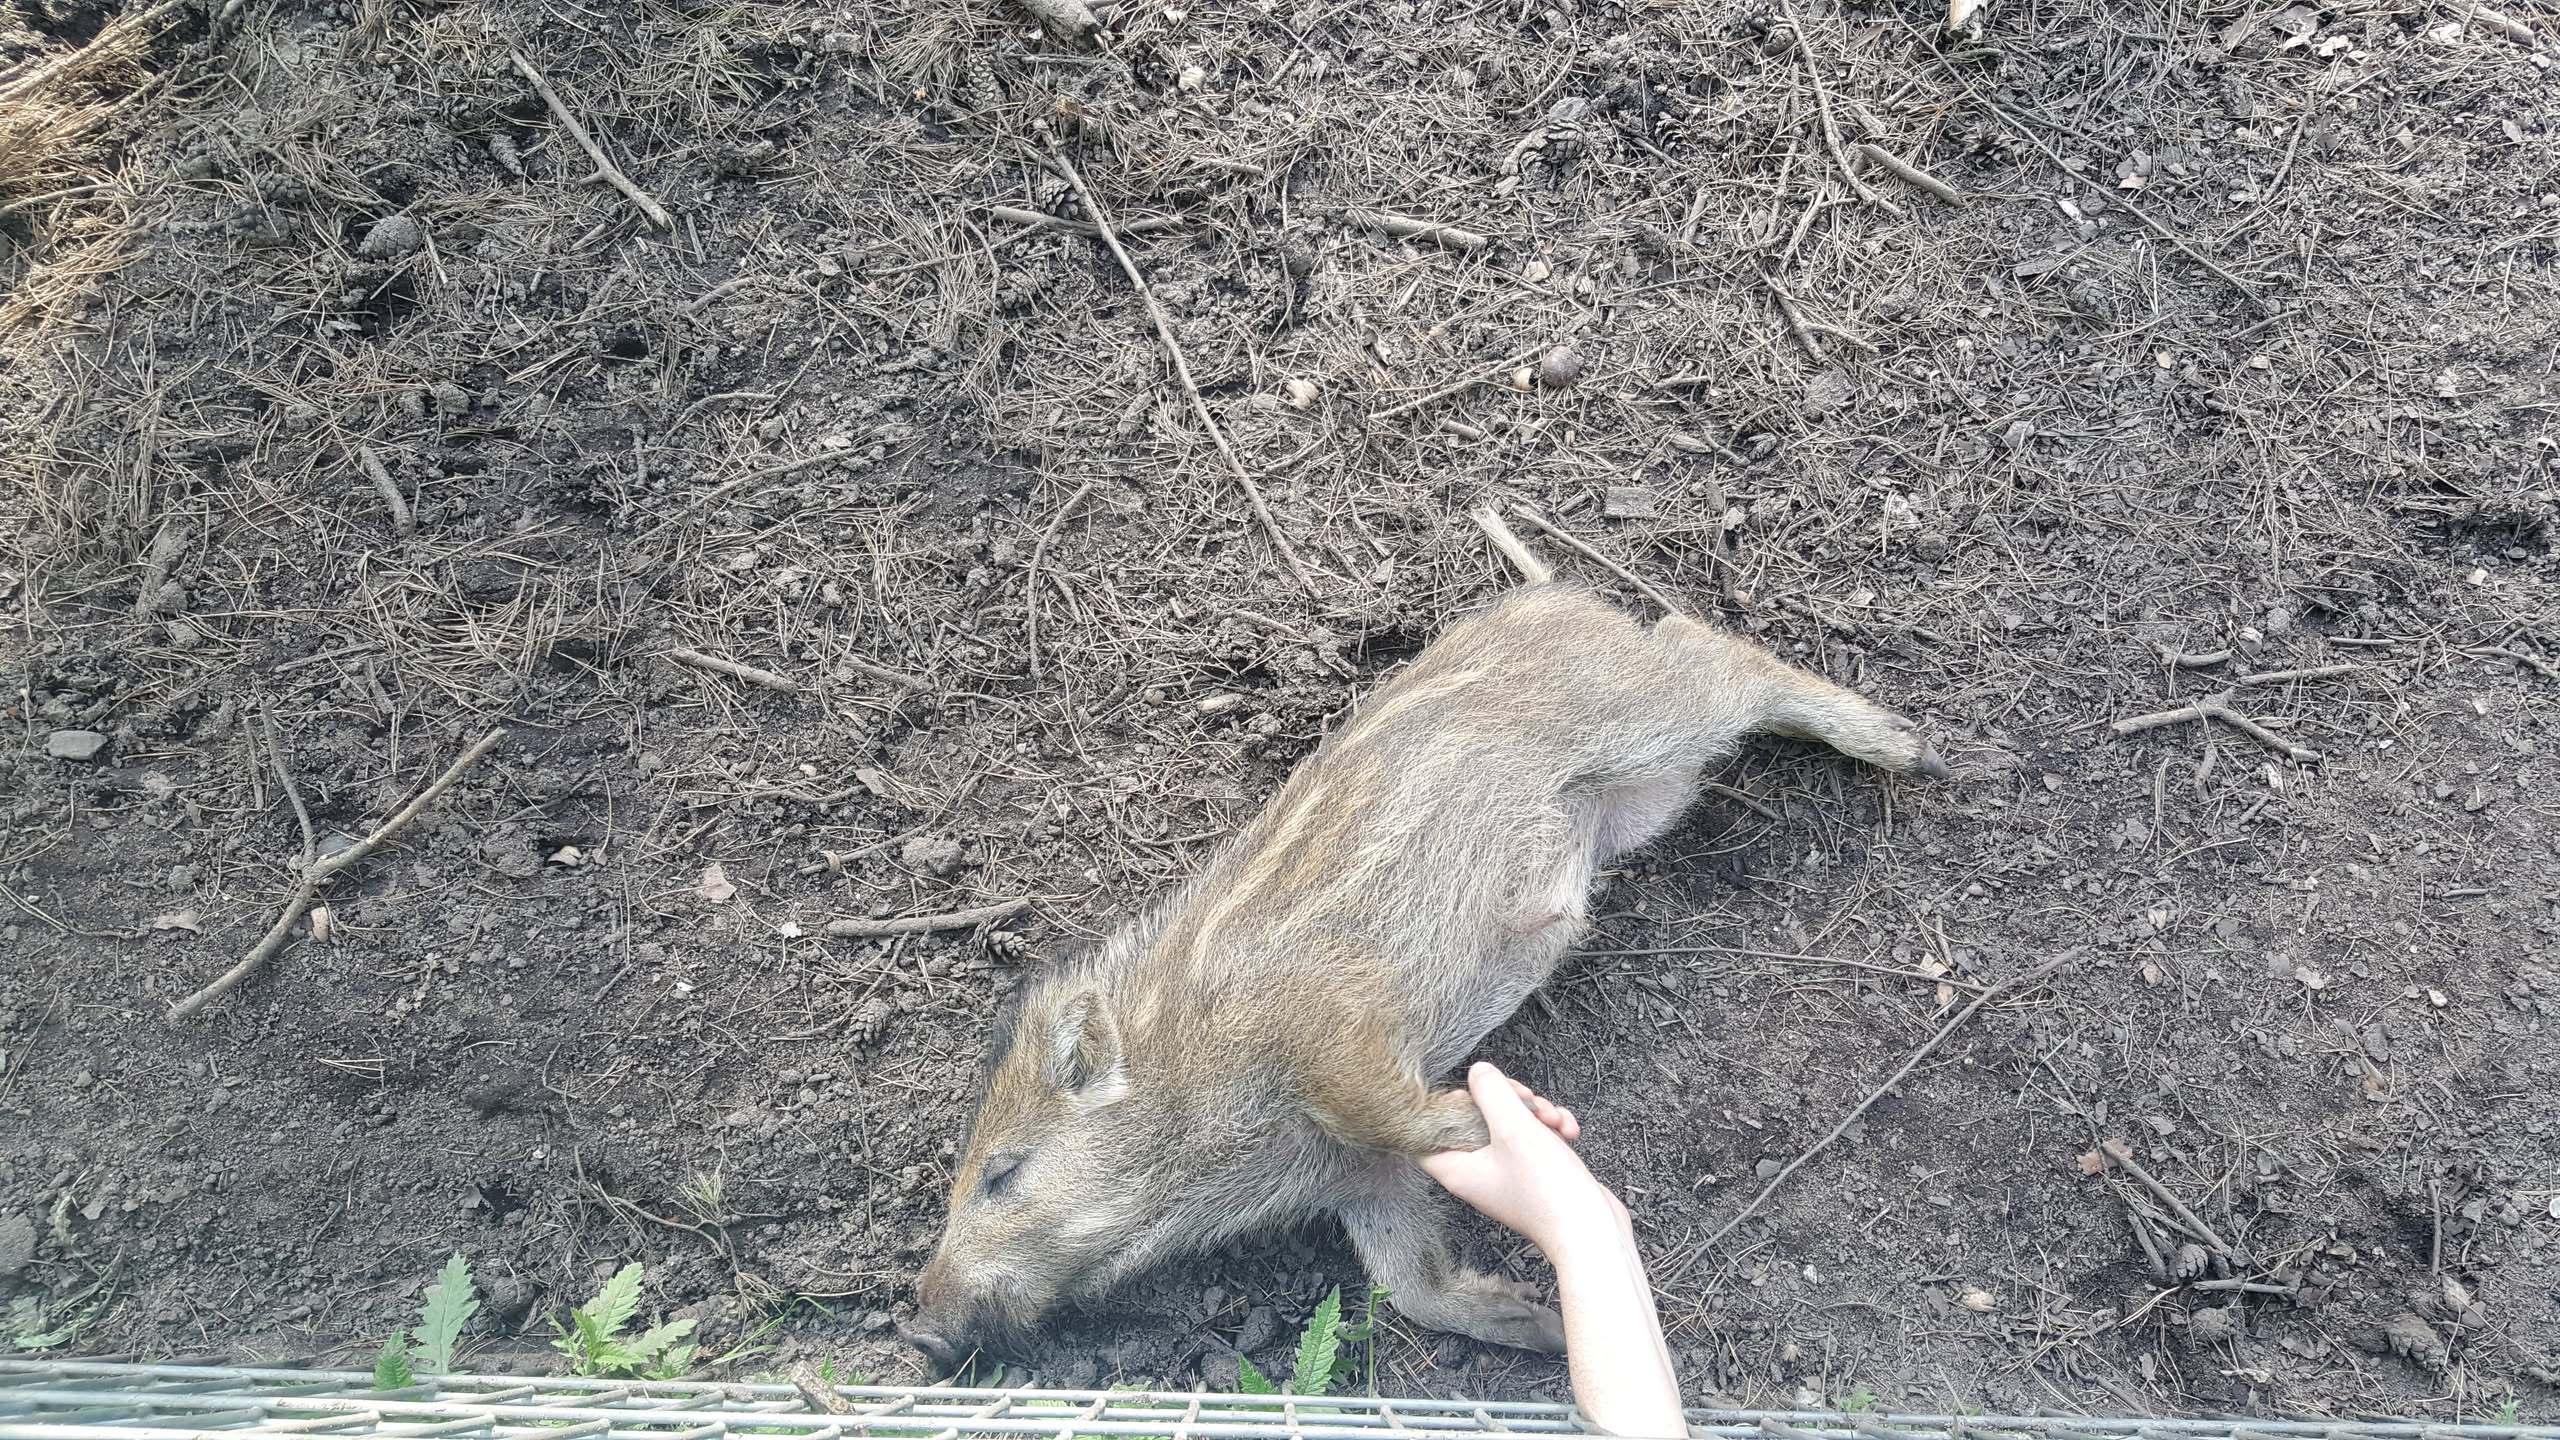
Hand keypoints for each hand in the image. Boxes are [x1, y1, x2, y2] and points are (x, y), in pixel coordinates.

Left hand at [1420, 1062, 1627, 1261]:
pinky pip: (1535, 1137)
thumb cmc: (1548, 1191)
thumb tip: (1479, 1072)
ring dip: (1536, 1113)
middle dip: (1506, 1101)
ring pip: (1511, 1124)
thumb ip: (1491, 1093)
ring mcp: (1507, 1173)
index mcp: (1459, 1170)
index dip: (1442, 1109)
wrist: (1591, 1228)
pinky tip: (1567, 1132)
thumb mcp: (1514, 1129)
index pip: (1427, 1136)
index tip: (1466, 1094)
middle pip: (1476, 1120)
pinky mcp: (1533, 1172)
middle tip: (1524, 1101)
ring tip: (1553, 1121)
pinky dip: (1552, 1129)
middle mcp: (1478, 1173)